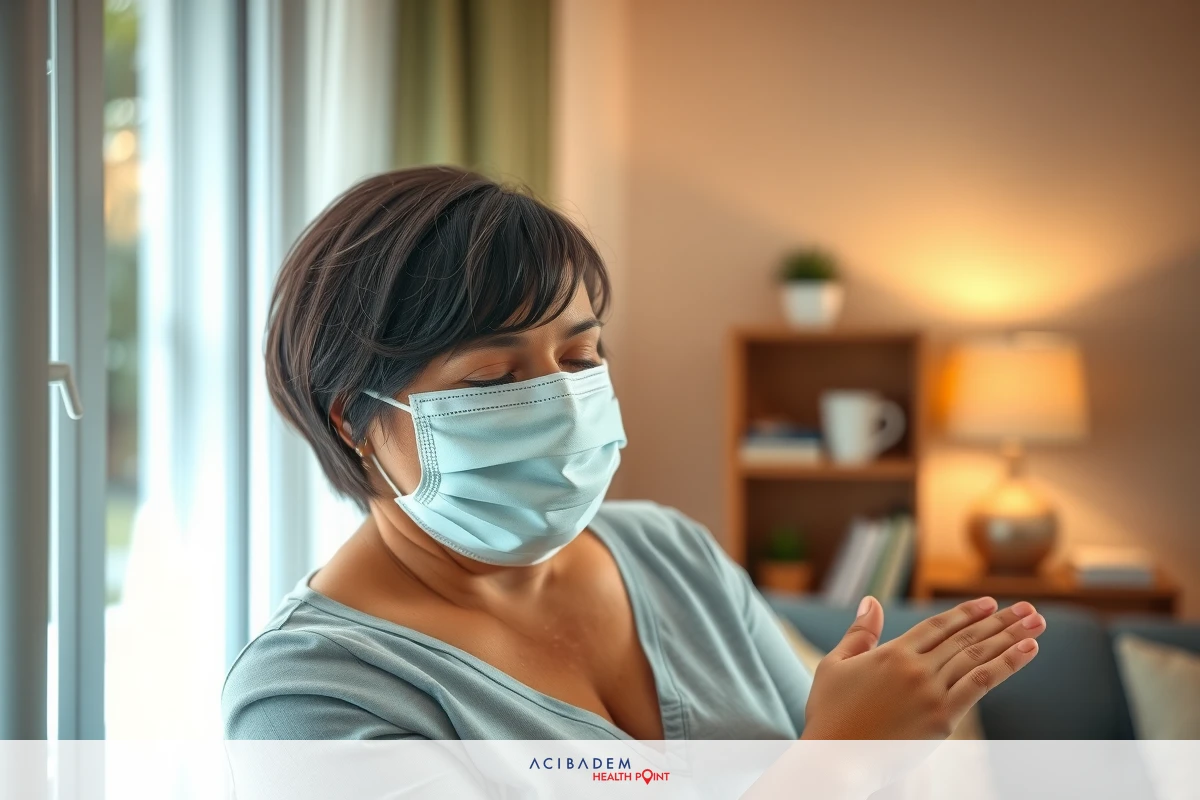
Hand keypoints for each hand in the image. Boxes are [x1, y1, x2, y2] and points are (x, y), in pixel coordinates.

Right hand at [801, 595, 1045, 738]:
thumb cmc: (829, 714)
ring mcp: (931, 692)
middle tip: (1028, 608)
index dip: (966, 613)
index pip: (938, 626)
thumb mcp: (835, 665)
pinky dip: (1007, 664)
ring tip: (1036, 622)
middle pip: (965, 638)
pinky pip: (981, 683)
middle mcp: (915, 667)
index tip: (990, 603)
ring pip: (978, 656)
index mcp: (891, 653)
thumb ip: (860, 633)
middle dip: (1000, 621)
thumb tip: (872, 600)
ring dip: (1011, 637)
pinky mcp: (942, 718)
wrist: (833, 758)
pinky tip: (1027, 650)